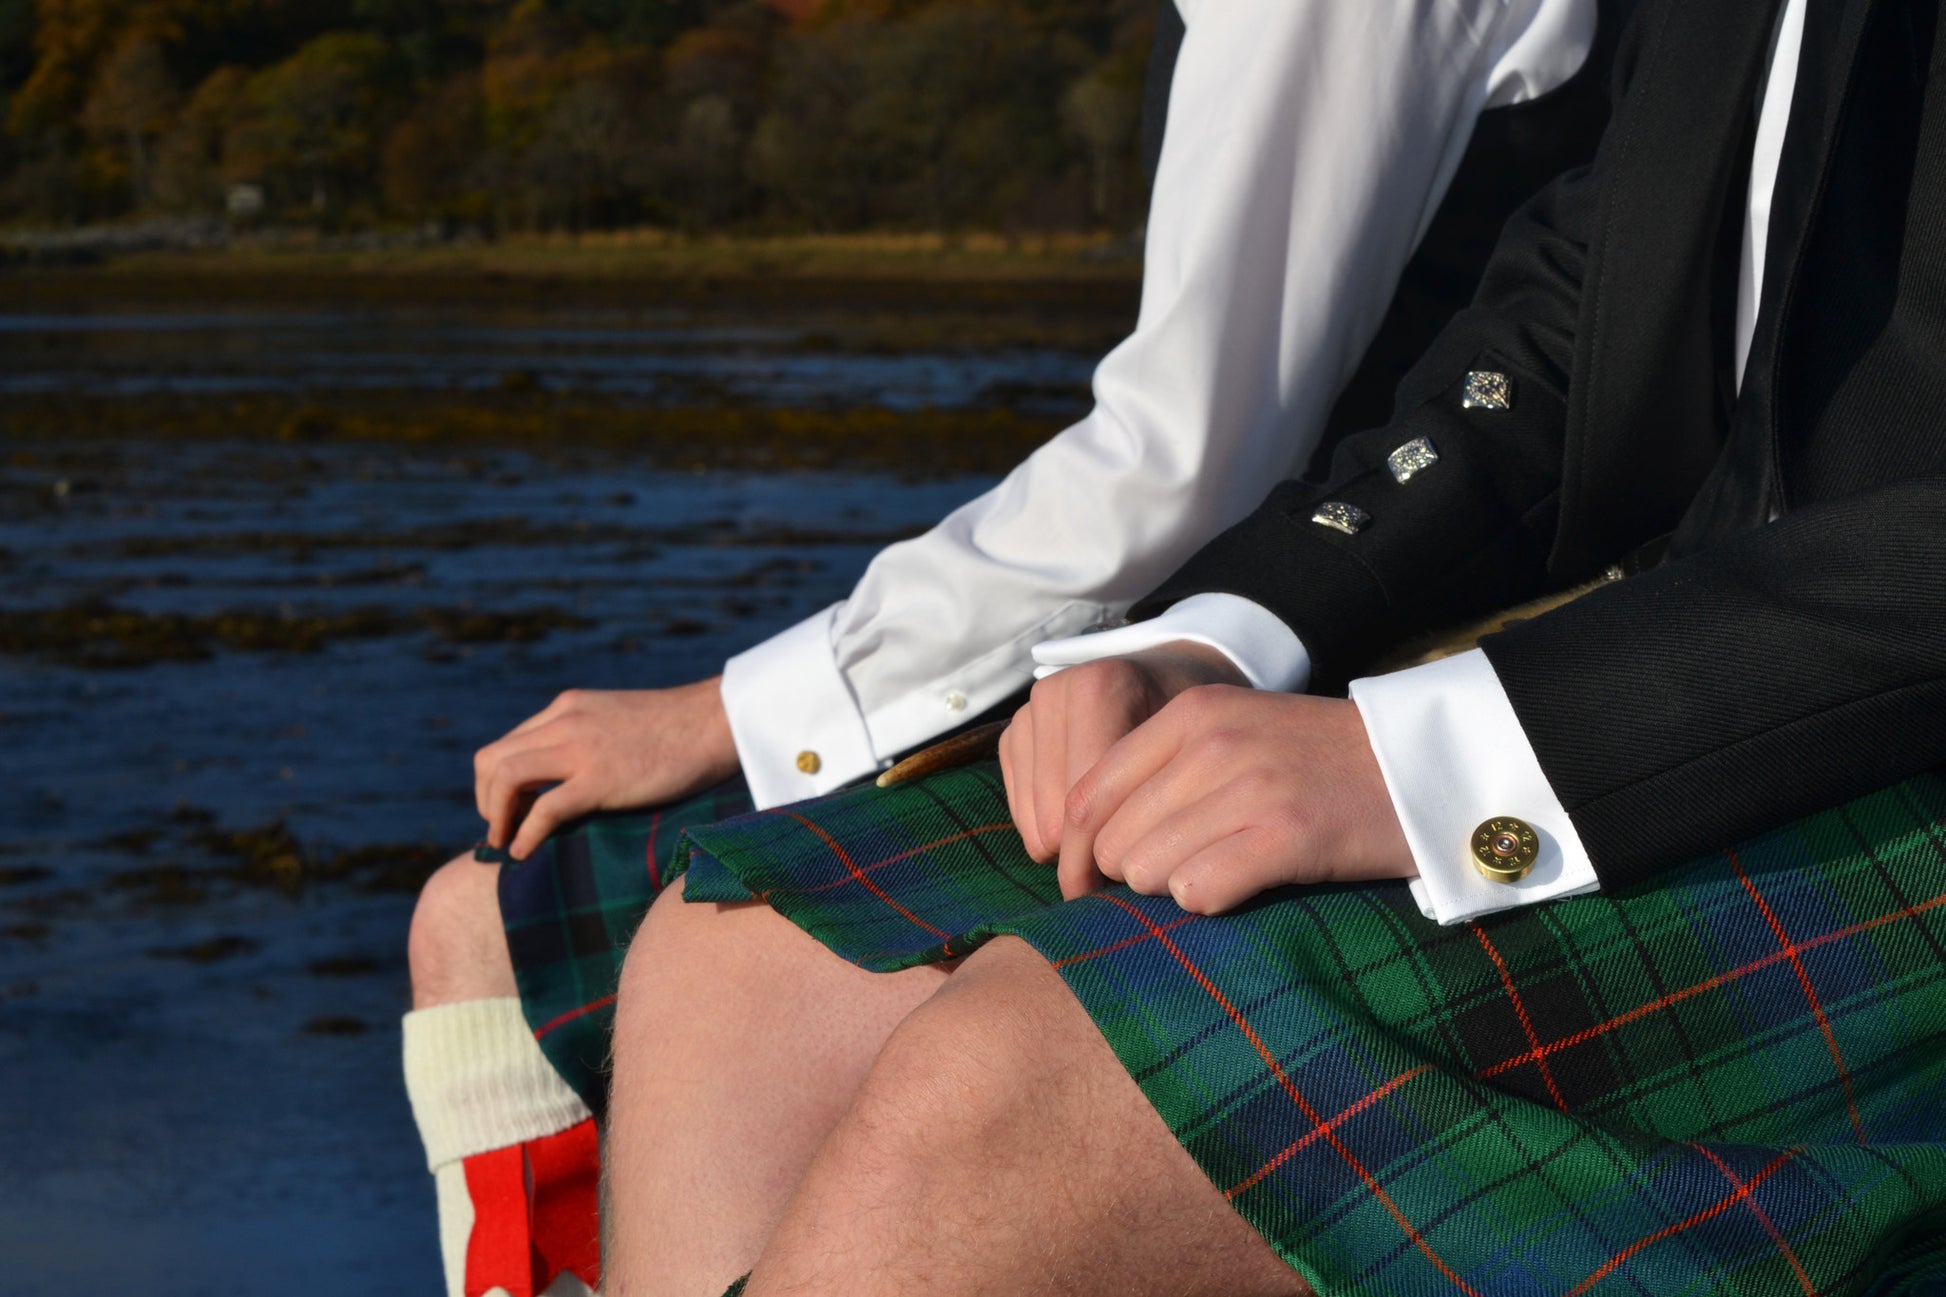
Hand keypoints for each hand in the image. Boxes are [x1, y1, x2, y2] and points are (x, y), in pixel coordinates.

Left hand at [473, 676, 739, 859]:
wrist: (716, 721)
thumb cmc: (679, 728)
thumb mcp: (619, 719)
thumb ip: (590, 734)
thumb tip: (575, 771)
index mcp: (567, 707)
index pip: (508, 742)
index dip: (495, 781)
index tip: (506, 808)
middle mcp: (564, 723)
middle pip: (491, 759)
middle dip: (485, 799)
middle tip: (500, 828)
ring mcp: (580, 749)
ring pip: (505, 778)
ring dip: (495, 816)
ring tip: (505, 842)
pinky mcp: (600, 779)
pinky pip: (543, 809)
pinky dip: (525, 834)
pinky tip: (525, 851)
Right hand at [998, 642, 1247, 885]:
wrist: (1170, 673)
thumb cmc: (1191, 721)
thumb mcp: (1198, 749)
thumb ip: (1168, 797)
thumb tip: (1143, 870)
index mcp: (1099, 688)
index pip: (1092, 798)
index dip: (1116, 851)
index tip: (1144, 882)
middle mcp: (1052, 694)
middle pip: (1059, 815)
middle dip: (1094, 852)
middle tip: (1134, 865)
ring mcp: (1025, 715)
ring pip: (1036, 823)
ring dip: (1073, 847)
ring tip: (1115, 842)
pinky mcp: (1010, 737)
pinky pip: (1020, 815)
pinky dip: (1052, 831)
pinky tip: (1089, 822)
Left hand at [1059, 687, 1413, 912]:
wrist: (1421, 763)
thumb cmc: (1316, 762)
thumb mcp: (1231, 735)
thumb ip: (1159, 774)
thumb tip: (1082, 849)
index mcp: (1189, 714)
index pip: (1085, 796)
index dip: (1076, 854)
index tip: (1087, 889)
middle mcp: (1211, 742)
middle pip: (1112, 842)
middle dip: (1133, 876)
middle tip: (1182, 876)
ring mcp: (1250, 785)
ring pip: (1148, 871)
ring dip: (1175, 889)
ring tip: (1223, 872)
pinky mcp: (1287, 833)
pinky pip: (1200, 891)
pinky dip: (1211, 901)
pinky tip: (1242, 887)